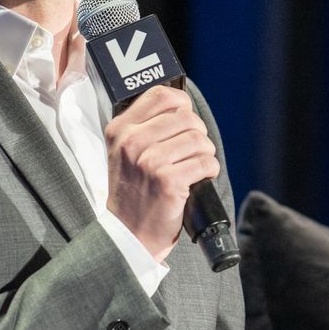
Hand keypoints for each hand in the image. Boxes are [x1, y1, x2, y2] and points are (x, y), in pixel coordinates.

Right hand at [103, 85, 218, 259]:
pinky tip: (199, 179)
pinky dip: (209, 170)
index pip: (161, 95)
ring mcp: (148, 162)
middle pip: (186, 117)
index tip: (186, 121)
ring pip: (198, 139)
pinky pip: (204, 162)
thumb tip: (183, 107)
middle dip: (198, 134)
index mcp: (119, 129)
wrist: (127, 234)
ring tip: (196, 166)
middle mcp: (131, 142)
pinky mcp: (167, 181)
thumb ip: (144, 127)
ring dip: (205, 153)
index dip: (183, 105)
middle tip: (193, 151)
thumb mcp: (124, 153)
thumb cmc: (132, 192)